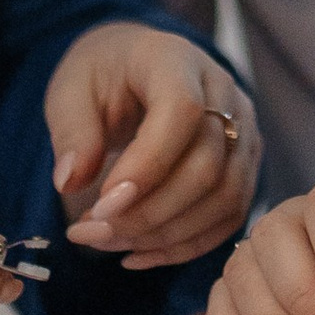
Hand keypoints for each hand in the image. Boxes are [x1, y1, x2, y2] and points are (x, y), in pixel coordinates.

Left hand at [46, 23, 258, 268]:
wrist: (135, 68)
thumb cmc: (102, 77)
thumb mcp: (70, 91)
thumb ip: (72, 131)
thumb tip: (70, 182)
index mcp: (176, 61)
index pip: (183, 112)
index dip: (147, 166)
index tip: (100, 204)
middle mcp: (224, 93)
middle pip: (208, 166)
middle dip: (148, 213)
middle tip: (91, 232)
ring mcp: (244, 130)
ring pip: (225, 198)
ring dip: (165, 235)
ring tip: (108, 243)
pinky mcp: (245, 166)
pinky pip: (229, 217)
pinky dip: (185, 246)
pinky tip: (138, 253)